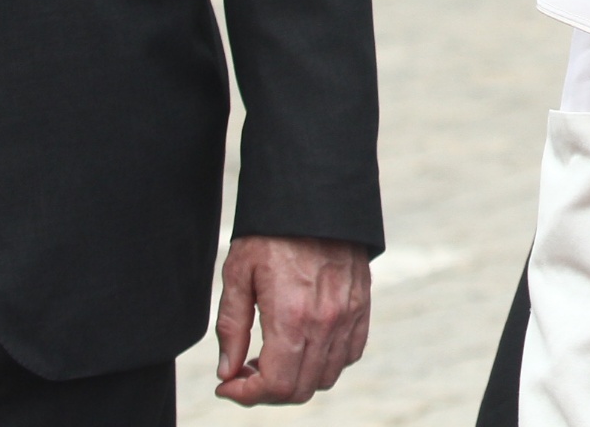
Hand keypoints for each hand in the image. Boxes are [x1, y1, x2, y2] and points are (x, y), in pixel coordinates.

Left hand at [214, 234, 371, 404]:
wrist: (315, 194)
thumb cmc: (271, 231)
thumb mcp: (238, 274)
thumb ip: (231, 328)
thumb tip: (227, 371)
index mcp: (291, 316)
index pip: (276, 385)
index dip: (247, 395)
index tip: (227, 385)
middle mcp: (326, 321)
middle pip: (300, 389)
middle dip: (267, 391)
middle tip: (246, 372)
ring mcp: (349, 314)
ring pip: (327, 376)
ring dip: (297, 379)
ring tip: (273, 358)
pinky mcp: (362, 304)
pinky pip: (351, 352)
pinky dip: (327, 362)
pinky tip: (304, 345)